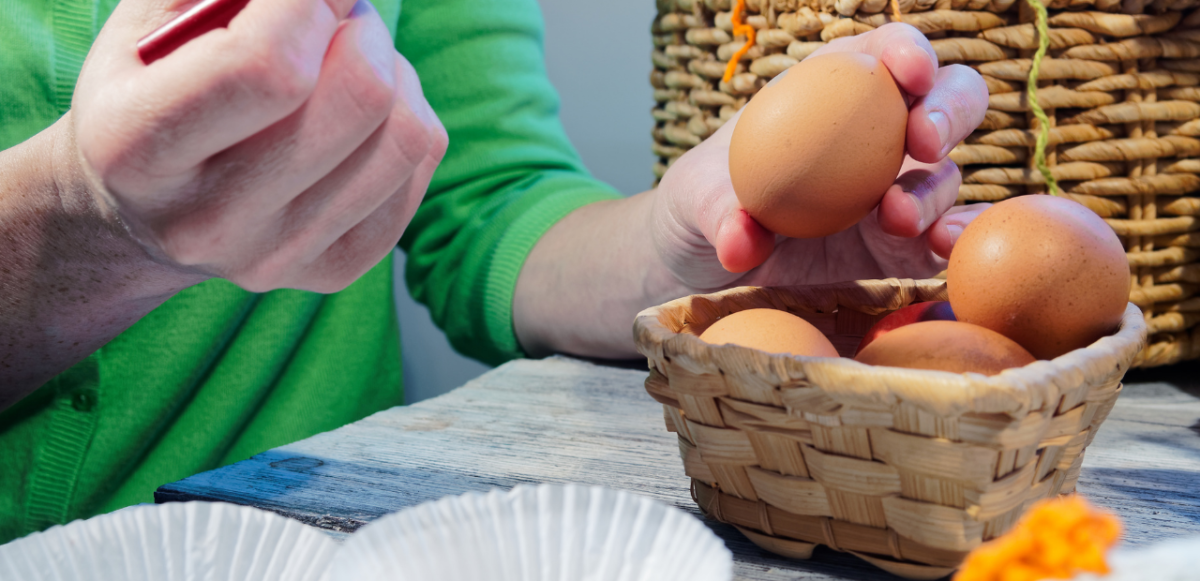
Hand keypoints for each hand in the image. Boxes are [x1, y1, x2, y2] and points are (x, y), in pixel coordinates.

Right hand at [67, 0, 446, 292]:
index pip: (268, 66)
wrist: (142, 210)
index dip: (307, 5)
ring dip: (391, 71)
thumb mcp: (154, 22)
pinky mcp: (334, 270)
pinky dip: (406, 115)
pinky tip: (357, 113)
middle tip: (333, 19)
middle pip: (361, 97)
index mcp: (137, 149)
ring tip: (346, 61)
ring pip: (405, 133)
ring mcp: (277, 256)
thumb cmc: (152, 88)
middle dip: (360, 32)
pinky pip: (420, 161)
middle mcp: (207, 221)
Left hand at [651, 23, 988, 291]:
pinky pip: (941, 237)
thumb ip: (718, 213)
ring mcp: (898, 187)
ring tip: (897, 217)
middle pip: (946, 99)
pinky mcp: (902, 245)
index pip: (884, 52)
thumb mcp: (694, 199)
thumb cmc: (704, 204)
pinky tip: (942, 246)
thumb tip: (740, 241)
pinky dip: (953, 237)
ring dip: (936, 190)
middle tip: (923, 142)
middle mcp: (880, 131)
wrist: (710, 263)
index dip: (909, 50)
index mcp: (834, 89)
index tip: (909, 72)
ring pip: (946, 173)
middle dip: (950, 109)